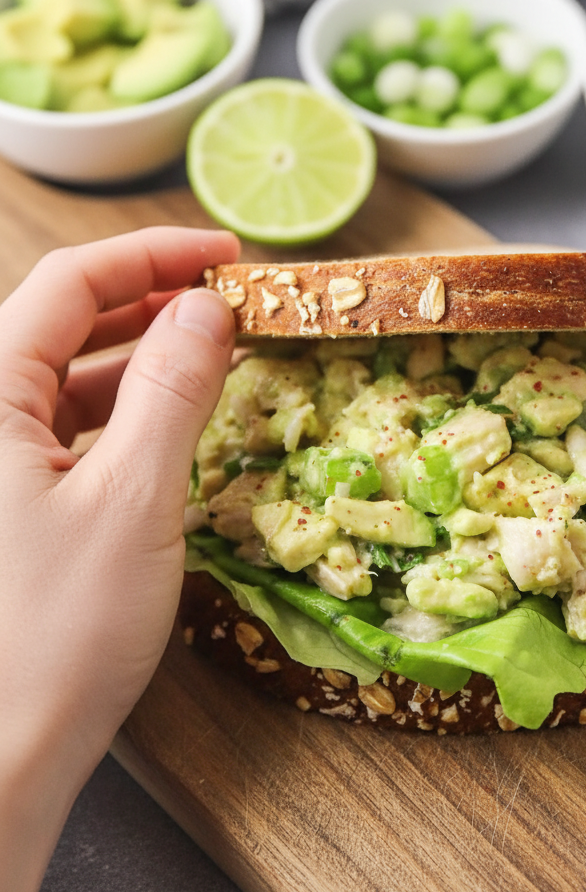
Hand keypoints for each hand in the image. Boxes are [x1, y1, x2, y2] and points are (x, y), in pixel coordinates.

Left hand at [0, 226, 238, 891]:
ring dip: (134, 357)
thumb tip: (208, 307)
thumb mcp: (132, 499)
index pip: (66, 283)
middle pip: (57, 322)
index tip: (222, 254)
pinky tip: (165, 420)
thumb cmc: (53, 637)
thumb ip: (172, 389)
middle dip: (145, 301)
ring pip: (58, 376)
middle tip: (224, 301)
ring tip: (209, 354)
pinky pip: (56, 428)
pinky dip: (116, 412)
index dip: (150, 255)